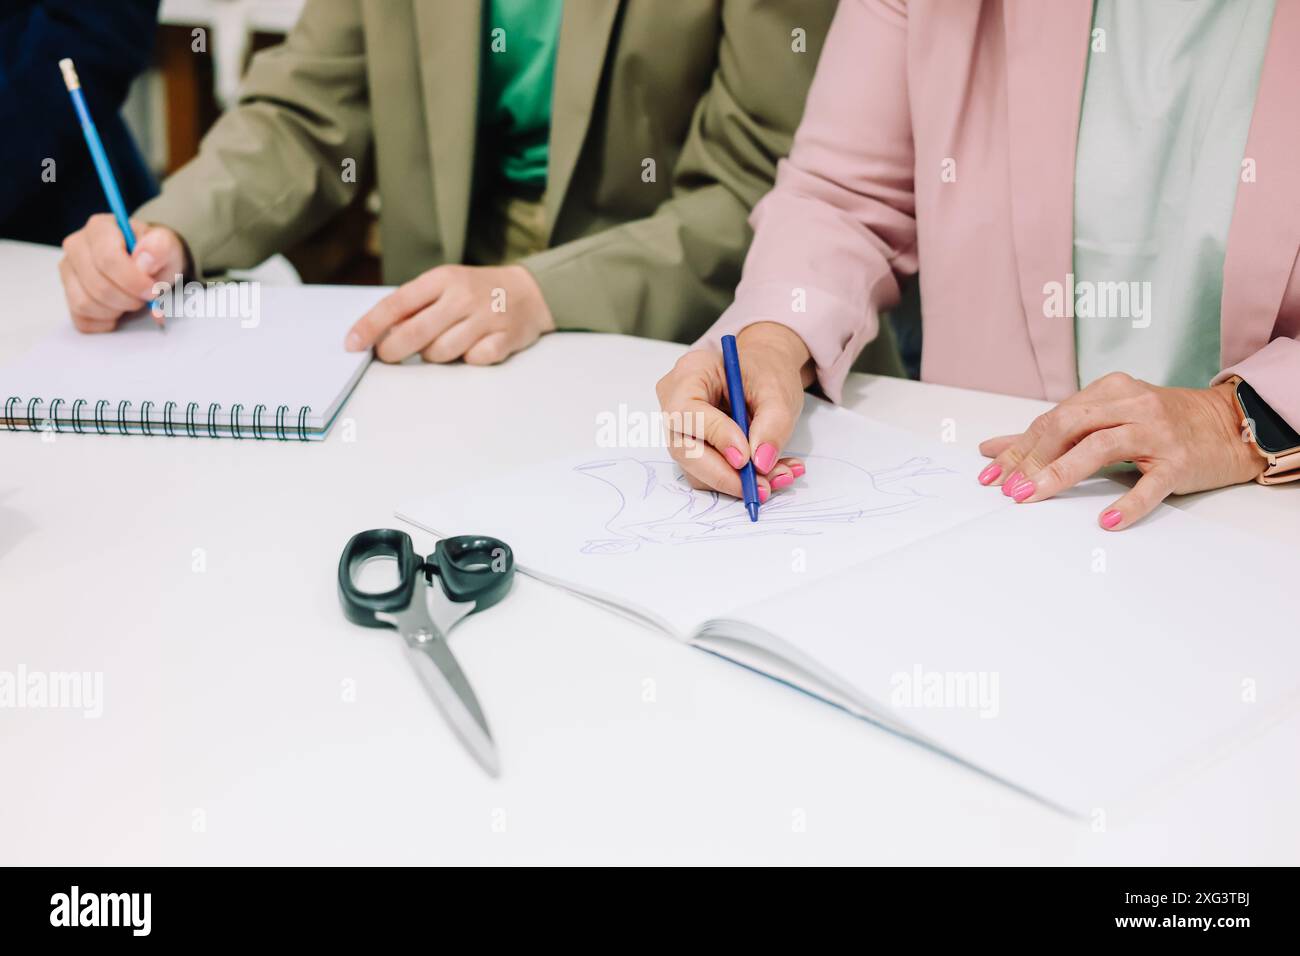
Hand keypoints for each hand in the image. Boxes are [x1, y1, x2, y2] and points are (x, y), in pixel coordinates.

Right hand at [59, 215, 186, 331]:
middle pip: (97, 285)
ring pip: (85, 304)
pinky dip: (104, 321)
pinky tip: (118, 311)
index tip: (153, 290)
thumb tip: (144, 262)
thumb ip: (160, 248)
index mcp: (99, 227)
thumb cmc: (153, 255)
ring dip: (116, 311)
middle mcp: (76, 246)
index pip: (107, 259)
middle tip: (145, 297)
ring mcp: (68, 271)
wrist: (148, 264)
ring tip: (131, 301)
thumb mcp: (167, 246)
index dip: (133, 281)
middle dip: (128, 299)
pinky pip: (81, 318)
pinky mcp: (68, 294)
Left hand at [344, 264, 554, 364]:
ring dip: (434, 356)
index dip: (370, 327)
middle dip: (393, 351)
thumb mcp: (445, 285)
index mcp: (442, 279)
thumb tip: (380, 334)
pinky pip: (473, 361)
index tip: (352, 345)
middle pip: (415, 333)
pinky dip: (467, 360)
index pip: (396, 304)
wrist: (530, 291)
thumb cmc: (477, 292)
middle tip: (389, 356)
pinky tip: (472, 348)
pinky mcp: (506, 337)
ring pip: (441, 352)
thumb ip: (415, 306)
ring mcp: (486, 317)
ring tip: (441, 346)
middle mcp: (463, 296)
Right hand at [655, 322, 814, 500]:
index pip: (688, 413)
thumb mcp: (778, 391)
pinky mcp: (694, 449)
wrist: (765, 371)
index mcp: (690, 373)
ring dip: (738, 481)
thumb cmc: (767, 370)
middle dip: (726, 474)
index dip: (716, 438)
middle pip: (685, 450)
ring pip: (698, 470)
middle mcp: (675, 402)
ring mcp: (681, 429)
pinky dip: (741, 479)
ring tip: (781, 474)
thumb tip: (760, 463)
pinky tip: (772, 472)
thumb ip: (773, 424)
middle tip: (762, 487)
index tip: (746, 458)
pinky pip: (711, 473)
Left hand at [977, 372, 1264, 529]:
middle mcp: (1132, 405)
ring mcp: (1157, 432)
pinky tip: (1105, 521)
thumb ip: (1049, 433)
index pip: (1052, 419)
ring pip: (1101, 447)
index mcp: (1109, 390)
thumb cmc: (1158, 423)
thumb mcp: (1104, 419)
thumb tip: (992, 449)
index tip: (990, 476)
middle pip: (1070, 426)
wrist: (1229, 425)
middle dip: (1032, 458)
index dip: (1018, 448)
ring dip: (1061, 472)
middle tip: (1008, 488)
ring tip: (1032, 495)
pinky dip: (1128, 504)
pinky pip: (1151, 485)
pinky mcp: (1180, 462)